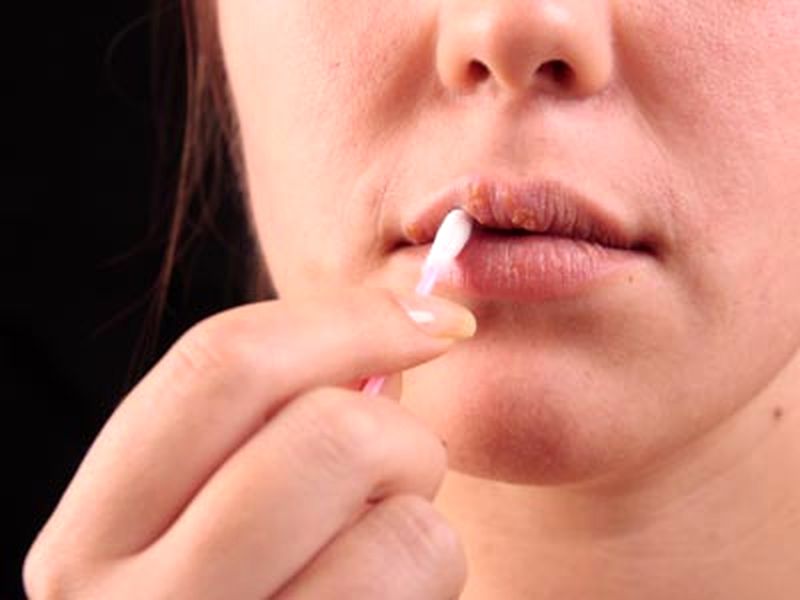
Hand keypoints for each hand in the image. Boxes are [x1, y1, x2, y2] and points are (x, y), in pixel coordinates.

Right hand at [24, 287, 475, 598]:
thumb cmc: (246, 591)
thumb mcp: (211, 506)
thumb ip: (278, 416)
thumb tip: (400, 321)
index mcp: (93, 535)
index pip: (222, 363)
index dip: (349, 318)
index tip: (433, 318)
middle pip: (332, 435)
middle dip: (401, 434)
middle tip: (396, 468)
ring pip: (405, 526)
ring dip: (421, 518)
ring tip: (378, 548)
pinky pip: (425, 583)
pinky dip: (432, 577)